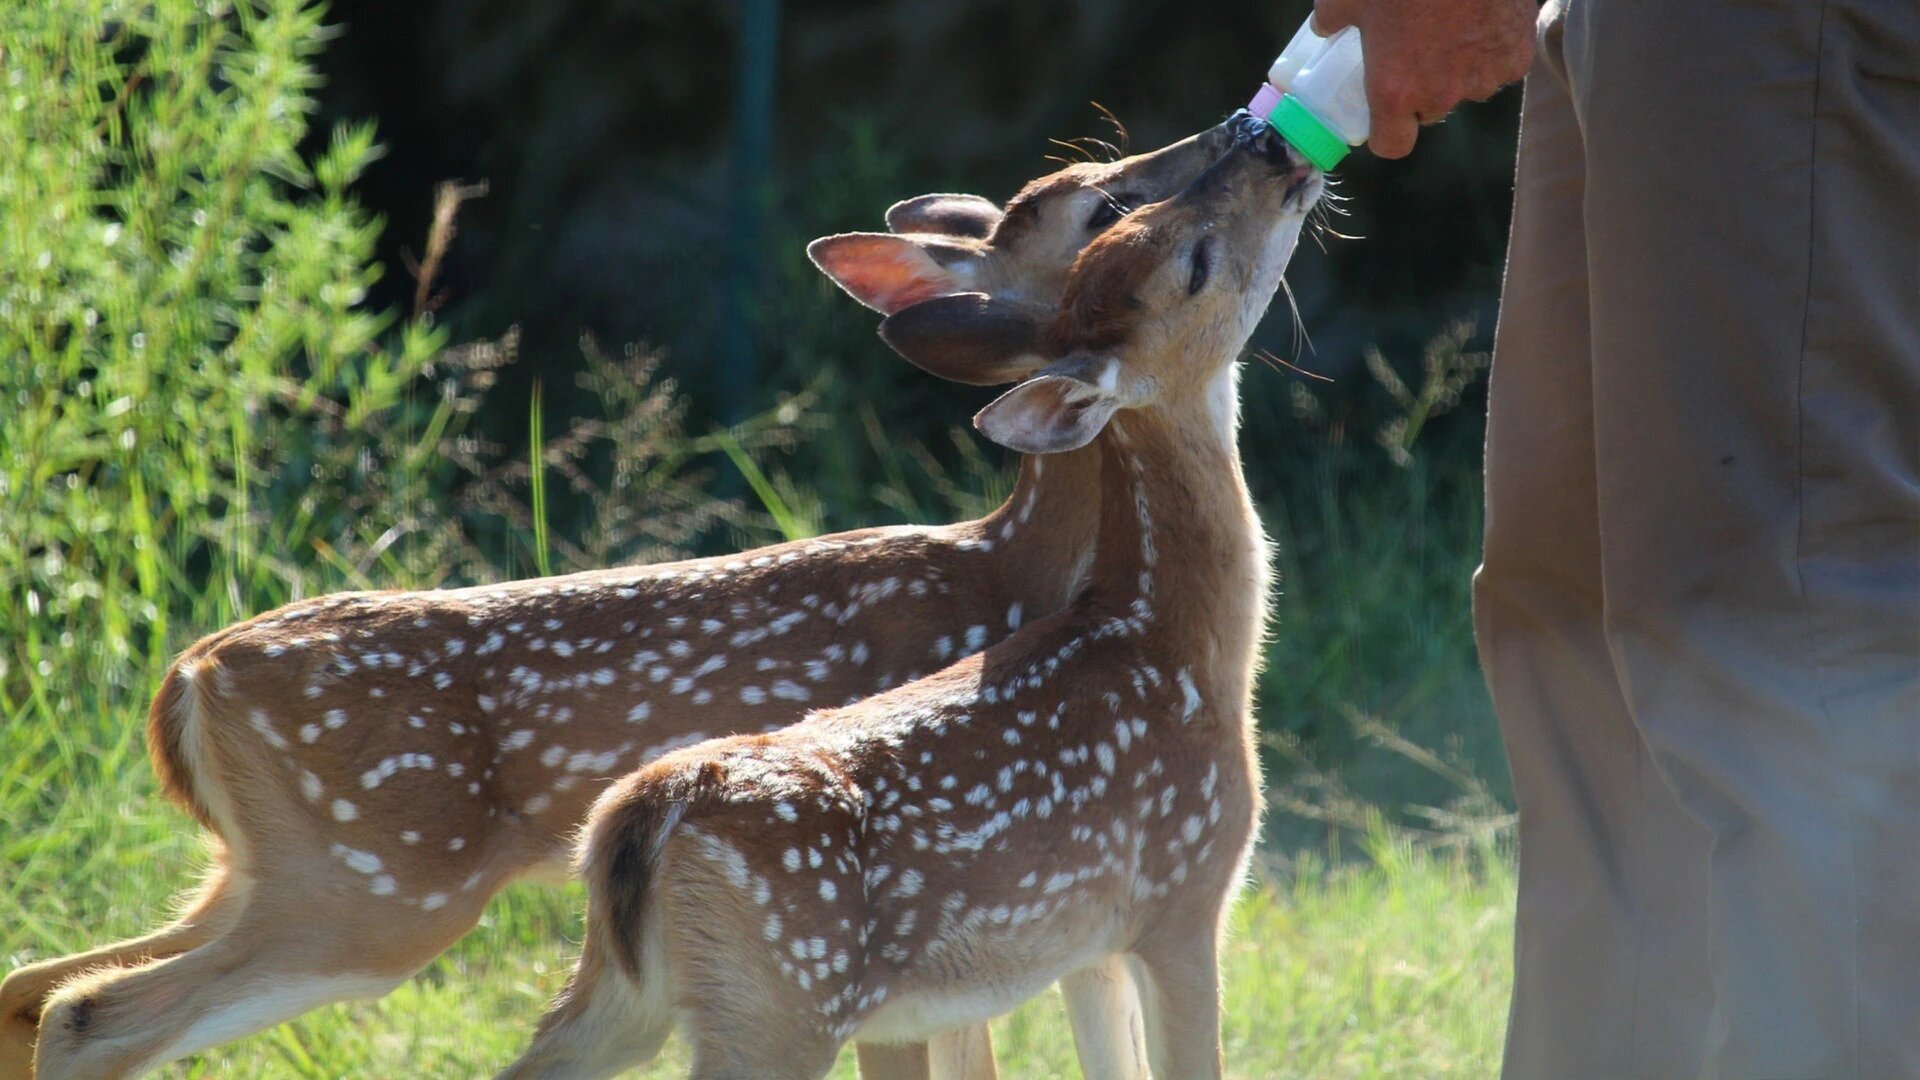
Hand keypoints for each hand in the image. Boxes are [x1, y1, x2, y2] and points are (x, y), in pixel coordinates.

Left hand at [1313, 0, 1536, 158]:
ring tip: (1453, 28)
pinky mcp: (1518, 57)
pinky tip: (1483, 18)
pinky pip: (1501, 64)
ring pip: (1468, 88)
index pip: (1392, 144)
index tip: (1383, 116)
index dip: (1386, 133)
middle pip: (1429, 111)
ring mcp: (1483, 78)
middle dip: (1422, 89)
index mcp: (1395, 90)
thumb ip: (1332, 18)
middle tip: (1415, 51)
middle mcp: (1441, 94)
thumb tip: (1324, 26)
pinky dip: (1493, 48)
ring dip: (1460, 69)